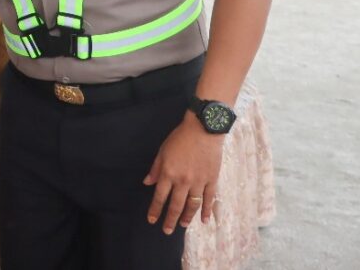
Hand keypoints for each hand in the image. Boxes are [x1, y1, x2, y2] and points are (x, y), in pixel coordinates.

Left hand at [143, 113, 224, 233]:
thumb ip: (156, 169)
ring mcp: (199, 182)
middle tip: (166, 231)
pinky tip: (204, 220)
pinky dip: (207, 211)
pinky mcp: (212, 180)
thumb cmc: (180, 138)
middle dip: (170, 219)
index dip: (155, 210)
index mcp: (168, 173)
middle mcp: (183, 181)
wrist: (204, 129)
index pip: (159, 197)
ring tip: (182, 225)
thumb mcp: (163, 151)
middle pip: (175, 205)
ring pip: (192, 205)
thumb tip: (147, 183)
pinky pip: (209, 199)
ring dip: (186, 217)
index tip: (151, 220)